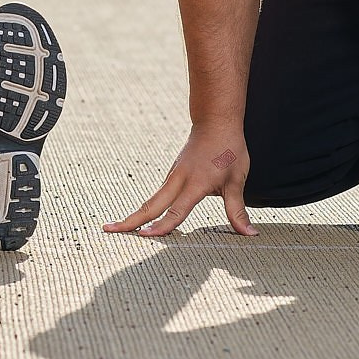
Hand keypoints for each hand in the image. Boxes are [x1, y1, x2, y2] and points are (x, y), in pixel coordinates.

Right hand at [104, 124, 254, 236]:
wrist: (215, 121)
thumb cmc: (228, 150)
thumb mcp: (237, 180)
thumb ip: (237, 210)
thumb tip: (249, 234)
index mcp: (195, 183)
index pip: (176, 210)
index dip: (161, 226)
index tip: (144, 237)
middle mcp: (179, 180)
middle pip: (151, 205)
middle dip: (130, 220)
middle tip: (108, 230)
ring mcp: (173, 176)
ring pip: (152, 199)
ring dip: (136, 215)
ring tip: (119, 228)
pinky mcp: (173, 174)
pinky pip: (159, 194)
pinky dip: (149, 208)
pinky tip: (143, 218)